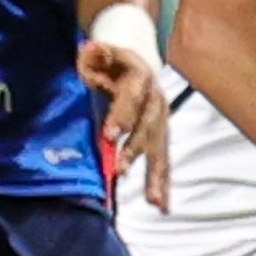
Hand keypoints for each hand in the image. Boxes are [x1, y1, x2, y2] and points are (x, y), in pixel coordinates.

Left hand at [77, 38, 170, 210]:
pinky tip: (162, 205)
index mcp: (141, 77)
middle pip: (148, 127)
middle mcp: (156, 101)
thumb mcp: (102, 52)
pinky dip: (163, 183)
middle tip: (119, 170)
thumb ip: (96, 54)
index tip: (109, 135)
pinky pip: (163, 161)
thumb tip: (91, 50)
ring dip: (156, 176)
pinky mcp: (161, 137)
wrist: (138, 61)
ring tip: (153, 201)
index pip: (133, 97)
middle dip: (135, 150)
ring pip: (160, 149)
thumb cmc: (113, 61)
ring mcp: (161, 121)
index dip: (122, 114)